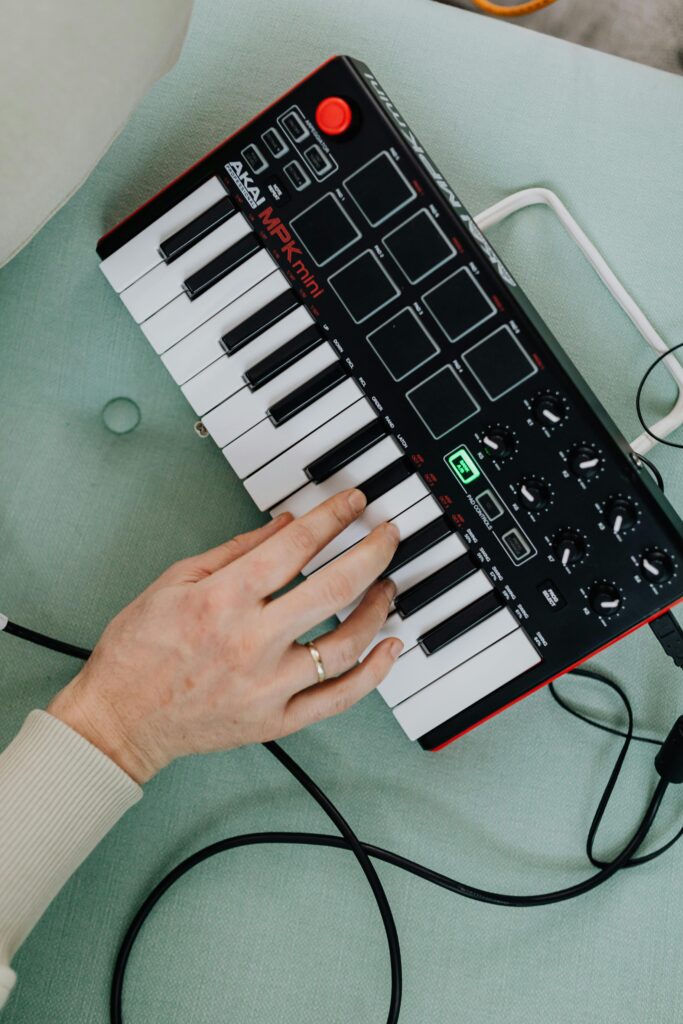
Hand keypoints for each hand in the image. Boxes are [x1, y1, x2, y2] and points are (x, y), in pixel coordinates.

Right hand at [48, 490, 401, 782]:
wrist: (120, 718)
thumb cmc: (138, 650)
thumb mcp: (175, 581)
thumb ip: (236, 550)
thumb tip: (286, 525)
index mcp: (223, 600)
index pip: (295, 547)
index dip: (332, 518)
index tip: (353, 503)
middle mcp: (251, 642)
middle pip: (332, 590)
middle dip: (372, 553)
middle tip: (389, 535)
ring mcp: (267, 685)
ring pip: (345, 645)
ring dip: (376, 610)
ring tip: (387, 586)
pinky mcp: (275, 720)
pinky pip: (338, 699)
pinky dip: (373, 674)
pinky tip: (390, 648)